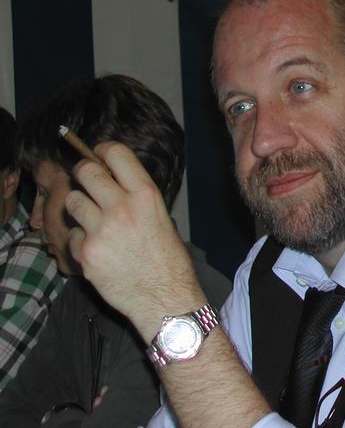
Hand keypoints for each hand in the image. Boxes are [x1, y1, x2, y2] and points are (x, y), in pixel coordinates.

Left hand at [64, 142, 204, 338]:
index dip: (103, 150)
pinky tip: (99, 250)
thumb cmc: (168, 260)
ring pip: (73, 201)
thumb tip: (116, 182)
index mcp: (146, 195)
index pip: (116, 154)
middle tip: (87, 180)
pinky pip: (73, 235)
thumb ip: (137, 198)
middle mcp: (122, 207)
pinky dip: (82, 240)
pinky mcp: (86, 252)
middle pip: (86, 172)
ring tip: (94, 219)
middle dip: (83, 172)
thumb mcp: (162, 217)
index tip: (99, 153)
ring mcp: (101, 230)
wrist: (164, 297)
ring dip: (80, 207)